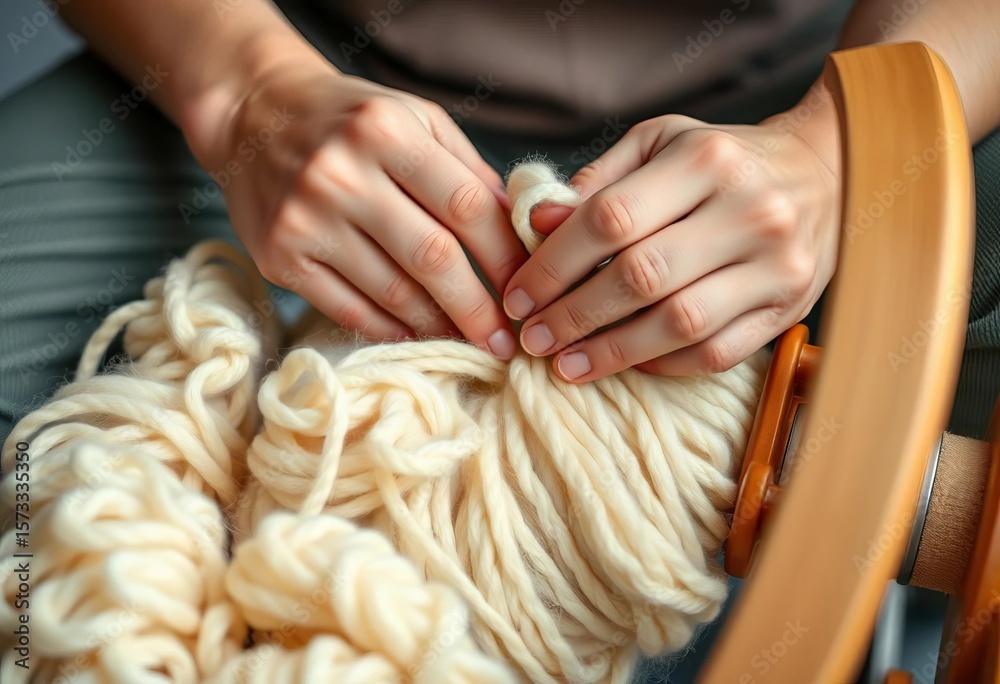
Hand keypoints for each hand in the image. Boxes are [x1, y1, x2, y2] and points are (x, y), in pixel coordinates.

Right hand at [191, 60, 524, 356]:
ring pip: (391, 292)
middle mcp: (340, 173)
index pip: (465, 205)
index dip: (504, 256)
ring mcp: (304, 218)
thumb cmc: (352, 120)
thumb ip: (467, 170)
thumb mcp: (415, 119)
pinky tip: (417, 336)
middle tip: (505, 341)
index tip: (527, 290)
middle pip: (431, 257)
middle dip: (477, 307)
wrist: (254, 116)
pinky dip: (390, 330)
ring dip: (438, 325)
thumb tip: (519, 235)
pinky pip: (347, 308)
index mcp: (385, 131)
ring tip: (467, 341)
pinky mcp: (279, 257)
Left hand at [503, 85, 840, 379]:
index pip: (610, 218)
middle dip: (573, 314)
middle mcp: (749, 210)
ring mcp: (776, 265)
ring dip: (612, 352)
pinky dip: (663, 364)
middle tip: (532, 339)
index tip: (519, 295)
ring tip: (566, 364)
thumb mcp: (662, 143)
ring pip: (679, 323)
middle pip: (640, 276)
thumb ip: (599, 181)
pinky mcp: (788, 310)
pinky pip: (715, 353)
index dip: (553, 264)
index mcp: (707, 159)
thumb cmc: (723, 160)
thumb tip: (537, 224)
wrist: (827, 173)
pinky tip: (625, 364)